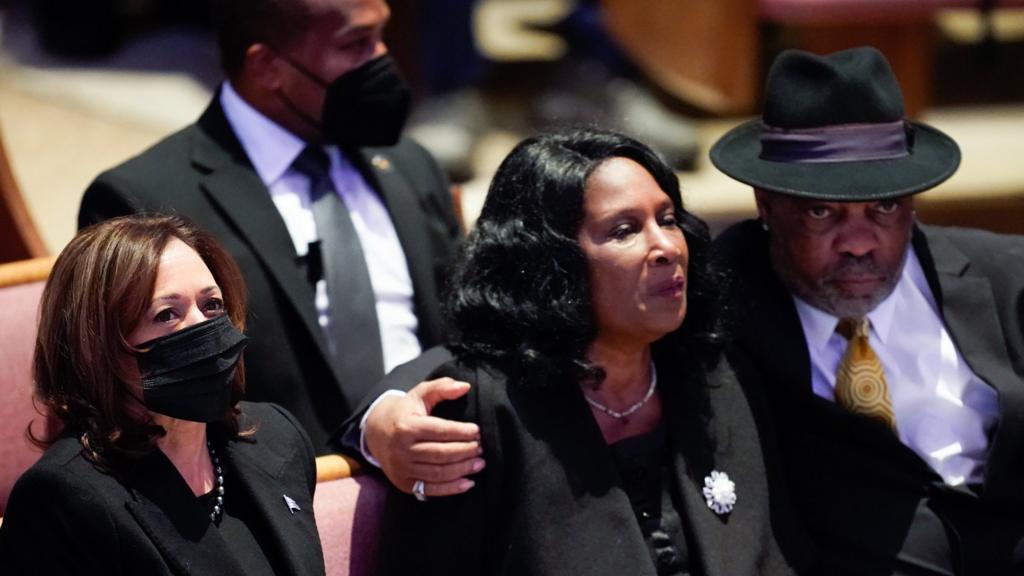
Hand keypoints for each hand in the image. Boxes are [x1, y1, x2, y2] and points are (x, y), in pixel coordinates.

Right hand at [364, 377, 484, 497]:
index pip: (440, 431)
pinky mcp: (404, 484)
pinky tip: (468, 482)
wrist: (375, 432)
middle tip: (481, 448)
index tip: (478, 431)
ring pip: (438, 473)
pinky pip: (431, 489)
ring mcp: (402, 469)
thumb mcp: (419, 394)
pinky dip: (451, 488)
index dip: (462, 432)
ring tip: (479, 463)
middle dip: (465, 451)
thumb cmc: (404, 412)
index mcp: (406, 426)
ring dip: (462, 469)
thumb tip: (465, 387)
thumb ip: (442, 387)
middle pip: (441, 454)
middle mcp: (402, 449)